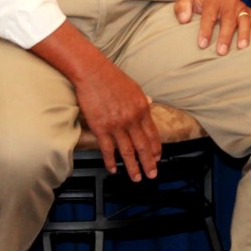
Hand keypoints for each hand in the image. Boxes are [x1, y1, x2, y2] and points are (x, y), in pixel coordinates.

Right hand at [71, 54, 163, 180]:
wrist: (92, 72)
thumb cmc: (112, 77)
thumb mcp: (134, 87)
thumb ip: (142, 99)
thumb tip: (150, 103)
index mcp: (142, 108)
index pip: (152, 134)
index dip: (155, 148)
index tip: (157, 158)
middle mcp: (132, 119)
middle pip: (142, 146)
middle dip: (149, 163)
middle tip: (152, 174)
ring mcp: (116, 125)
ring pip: (127, 151)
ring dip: (133, 167)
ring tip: (136, 177)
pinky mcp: (101, 128)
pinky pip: (107, 149)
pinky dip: (111, 161)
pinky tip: (114, 169)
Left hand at [173, 0, 250, 54]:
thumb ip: (182, 7)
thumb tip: (183, 20)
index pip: (209, 15)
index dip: (206, 30)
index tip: (202, 44)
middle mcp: (230, 3)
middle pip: (229, 19)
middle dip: (226, 36)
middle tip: (221, 51)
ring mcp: (241, 8)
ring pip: (245, 20)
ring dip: (245, 34)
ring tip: (242, 47)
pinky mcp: (250, 13)